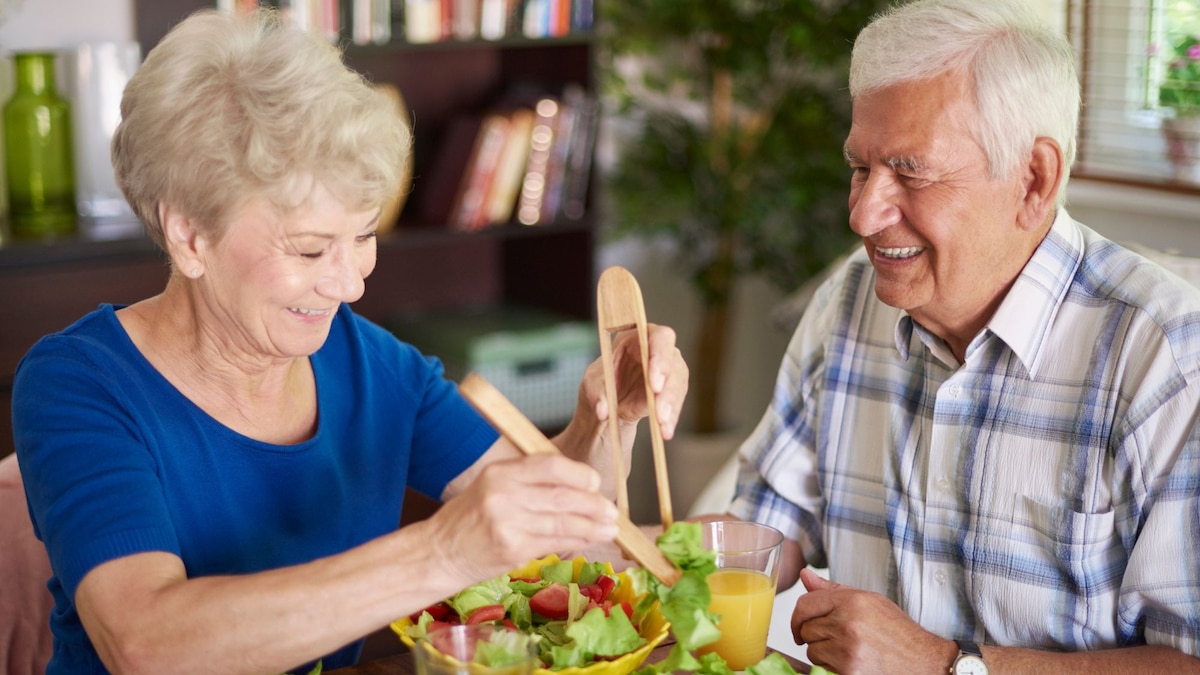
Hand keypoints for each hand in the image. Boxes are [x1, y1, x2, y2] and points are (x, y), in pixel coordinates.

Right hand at [426, 453, 618, 584]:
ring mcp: (508, 523)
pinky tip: (589, 540)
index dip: (579, 474)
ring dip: (592, 526)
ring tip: (610, 528)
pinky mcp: (513, 549)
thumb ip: (527, 481)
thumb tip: (576, 485)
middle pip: (563, 495)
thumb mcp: (491, 486)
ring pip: (564, 521)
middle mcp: (504, 494)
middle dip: (593, 504)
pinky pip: (555, 542)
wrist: (438, 553)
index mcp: (500, 472)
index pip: (550, 465)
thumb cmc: (468, 519)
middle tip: (611, 511)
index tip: (594, 483)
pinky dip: (577, 541)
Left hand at [581, 323, 687, 437]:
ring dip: (671, 406)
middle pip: (673, 362)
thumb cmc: (601, 382)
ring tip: (662, 426)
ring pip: (678, 385)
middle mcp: (658, 350)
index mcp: (638, 337)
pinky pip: (676, 403)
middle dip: (668, 388)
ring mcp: (668, 370)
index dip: (660, 356)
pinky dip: (671, 418)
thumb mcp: (592, 385)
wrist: (608, 403)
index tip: (655, 382)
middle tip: (659, 410)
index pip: (658, 337)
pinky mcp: (671, 391)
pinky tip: (665, 431)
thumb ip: (597, 394)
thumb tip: (603, 411)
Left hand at [791, 568, 955, 673]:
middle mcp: (848, 623)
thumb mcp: (870, 602)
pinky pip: (822, 669)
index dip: (798, 617)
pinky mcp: (848, 672)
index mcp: (852, 601)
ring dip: (824, 654)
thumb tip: (805, 576)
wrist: (926, 664)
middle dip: (816, 636)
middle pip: (806, 629)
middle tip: (838, 640)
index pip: (805, 604)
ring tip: (849, 652)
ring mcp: (847, 650)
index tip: (800, 626)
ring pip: (812, 652)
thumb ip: (833, 590)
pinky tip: (851, 664)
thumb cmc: (900, 633)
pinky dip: (831, 669)